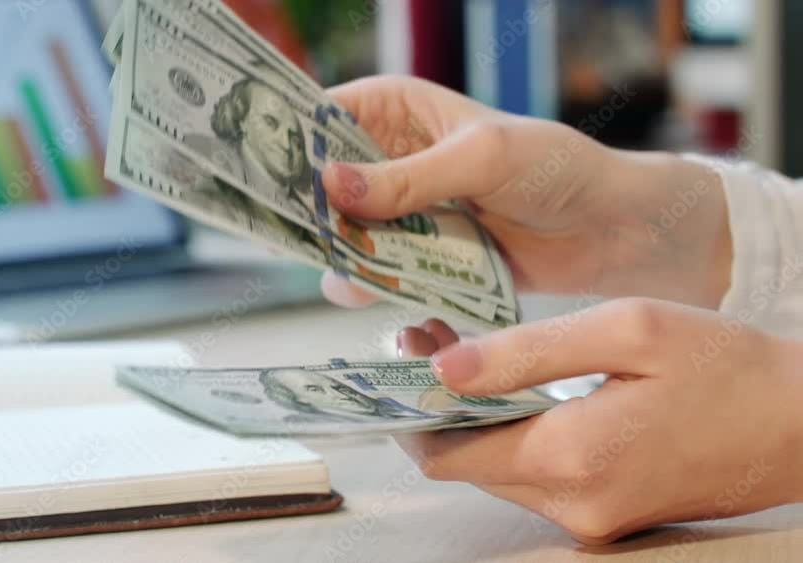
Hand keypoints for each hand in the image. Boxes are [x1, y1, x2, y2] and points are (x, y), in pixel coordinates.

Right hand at [320, 76, 731, 308]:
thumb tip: (330, 183)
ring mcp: (400, 212)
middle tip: (307, 238)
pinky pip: (378, 275)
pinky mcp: (417, 256)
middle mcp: (387, 159)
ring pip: (342, 238)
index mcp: (393, 110)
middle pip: (319, 186)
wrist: (607, 228)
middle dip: (309, 214)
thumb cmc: (554, 168)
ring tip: (373, 269)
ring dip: (347, 258)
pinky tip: (396, 296)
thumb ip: (408, 175)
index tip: (252, 177)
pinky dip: (379, 289)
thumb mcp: (482, 157)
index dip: (283, 144)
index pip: (317, 118)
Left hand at [393, 300, 802, 544]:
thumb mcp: (627, 330)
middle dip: (436, 403)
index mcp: (571, 456)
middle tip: (426, 336)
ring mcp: (590, 517)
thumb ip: (527, 352)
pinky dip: (508, 433)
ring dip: (470, 416)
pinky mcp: (605, 513)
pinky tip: (509, 386)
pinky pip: (533, 476)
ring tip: (461, 349)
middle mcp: (573, 503)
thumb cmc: (727, 367)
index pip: (448, 453)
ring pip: (496, 470)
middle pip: (465, 463)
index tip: (398, 350)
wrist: (802, 424)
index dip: (411, 405)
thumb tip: (444, 368)